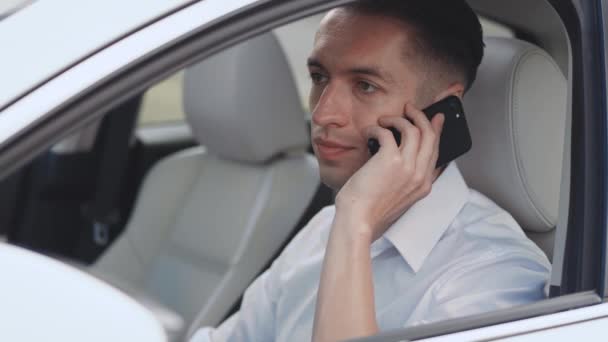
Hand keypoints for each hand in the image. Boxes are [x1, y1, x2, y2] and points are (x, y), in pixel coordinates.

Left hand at [334, 103, 444, 240]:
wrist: (358, 219)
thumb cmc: (370, 210)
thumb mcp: (397, 197)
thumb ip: (405, 179)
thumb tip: (398, 155)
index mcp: (423, 185)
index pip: (436, 151)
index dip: (436, 131)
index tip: (436, 118)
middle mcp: (420, 175)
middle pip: (430, 136)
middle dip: (421, 117)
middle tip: (410, 108)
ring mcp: (408, 167)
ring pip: (414, 129)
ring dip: (398, 119)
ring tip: (384, 119)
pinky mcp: (391, 160)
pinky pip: (389, 132)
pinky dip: (377, 127)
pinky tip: (370, 130)